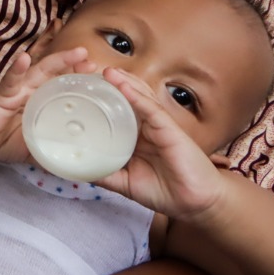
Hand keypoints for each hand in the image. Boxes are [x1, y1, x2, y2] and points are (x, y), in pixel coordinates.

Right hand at [0, 47, 94, 163]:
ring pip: (40, 71)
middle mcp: (34, 91)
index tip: (102, 79)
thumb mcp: (38, 149)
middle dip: (75, 66)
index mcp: (44, 101)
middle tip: (92, 60)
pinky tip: (24, 59)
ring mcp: (19, 89)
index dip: (82, 82)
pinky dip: (17, 69)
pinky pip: (11, 80)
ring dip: (58, 60)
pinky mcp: (2, 94)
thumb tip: (81, 171)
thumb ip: (56, 154)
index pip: (66, 88)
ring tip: (76, 53)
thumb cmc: (6, 141)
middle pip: (58, 75)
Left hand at [94, 68, 228, 220]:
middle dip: (111, 86)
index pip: (117, 113)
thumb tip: (79, 170)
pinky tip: (123, 86)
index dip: (102, 101)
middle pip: (127, 100)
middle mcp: (146, 128)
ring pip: (139, 98)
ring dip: (123, 83)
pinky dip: (137, 96)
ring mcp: (158, 126)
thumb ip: (105, 174)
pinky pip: (151, 109)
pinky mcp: (169, 128)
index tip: (82, 91)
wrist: (194, 202)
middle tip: (91, 73)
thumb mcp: (125, 183)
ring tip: (106, 72)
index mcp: (135, 138)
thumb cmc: (164, 191)